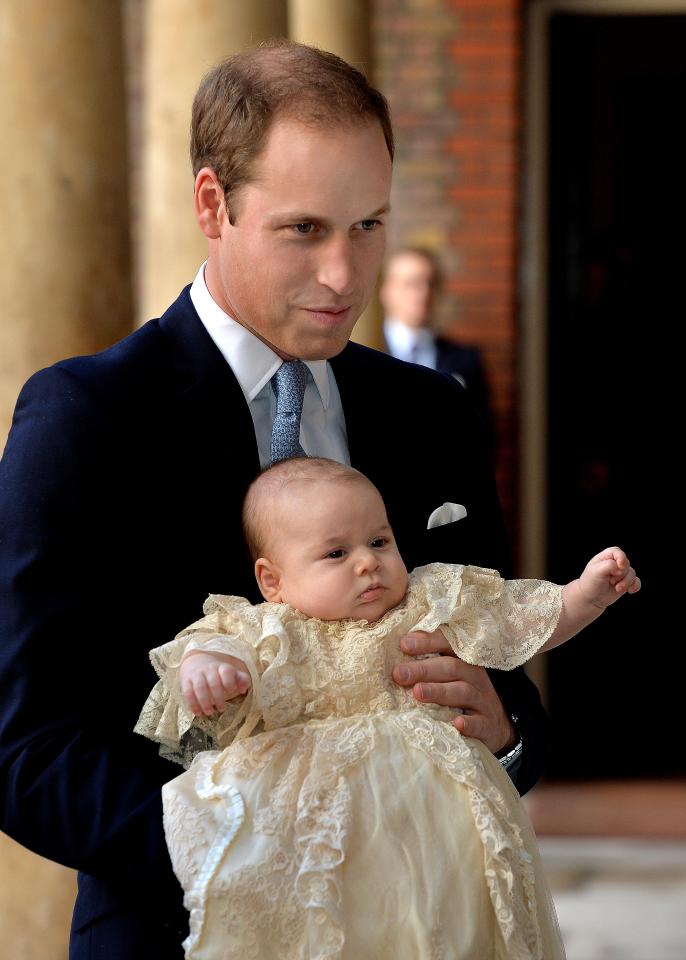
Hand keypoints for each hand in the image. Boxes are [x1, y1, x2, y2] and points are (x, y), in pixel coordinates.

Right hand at [180, 651, 250, 716]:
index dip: (230, 682)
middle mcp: (209, 669)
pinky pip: (188, 692)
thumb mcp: (232, 673)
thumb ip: (242, 679)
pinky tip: (197, 713)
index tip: (231, 691)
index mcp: (222, 667)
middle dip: (218, 697)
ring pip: (200, 687)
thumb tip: (244, 689)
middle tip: (222, 709)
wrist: (196, 661)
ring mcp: (197, 675)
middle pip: (213, 682)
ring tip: (209, 712)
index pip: (227, 671)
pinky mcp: (186, 681)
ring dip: (205, 702)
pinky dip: (192, 704)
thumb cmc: (218, 673)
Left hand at [391, 629, 513, 753]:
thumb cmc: (462, 696)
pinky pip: (480, 723)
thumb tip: (397, 649)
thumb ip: (428, 662)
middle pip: (451, 667)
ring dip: (439, 691)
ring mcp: (483, 701)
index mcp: (463, 660)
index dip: (427, 642)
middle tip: (399, 674)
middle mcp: (474, 677)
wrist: (495, 727)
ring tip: (417, 693)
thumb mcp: (450, 675)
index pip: (447, 644)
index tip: (403, 645)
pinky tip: (456, 724)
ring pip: (463, 692)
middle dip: (423, 669)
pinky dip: (469, 724)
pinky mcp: (488, 726)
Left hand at [579, 546, 640, 608]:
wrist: (590, 599)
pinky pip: (636, 582)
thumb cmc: (590, 583)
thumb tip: (621, 567)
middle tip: (610, 581)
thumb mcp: (596, 572)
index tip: (620, 566)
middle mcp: (615, 563)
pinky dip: (635, 586)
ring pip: (632, 574)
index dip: (621, 558)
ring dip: (626, 582)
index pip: (617, 552)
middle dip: (620, 574)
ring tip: (617, 589)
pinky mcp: (626, 582)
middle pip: (626, 564)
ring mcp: (621, 573)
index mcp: (606, 557)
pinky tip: (629, 591)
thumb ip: (609, 565)